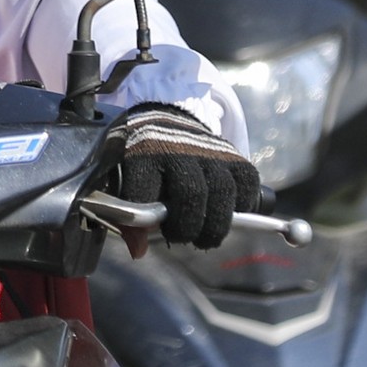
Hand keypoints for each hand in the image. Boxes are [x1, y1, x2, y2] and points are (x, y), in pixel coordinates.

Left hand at [109, 105, 258, 249]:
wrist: (163, 115)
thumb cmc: (138, 155)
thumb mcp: (119, 175)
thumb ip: (125, 216)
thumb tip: (139, 251)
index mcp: (141, 153)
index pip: (142, 192)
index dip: (145, 219)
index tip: (150, 227)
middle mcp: (178, 149)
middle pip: (191, 194)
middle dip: (186, 227)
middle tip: (181, 236)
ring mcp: (209, 150)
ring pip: (222, 191)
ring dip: (214, 225)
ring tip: (204, 236)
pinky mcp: (233, 155)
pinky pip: (247, 184)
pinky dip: (241, 206)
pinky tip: (227, 214)